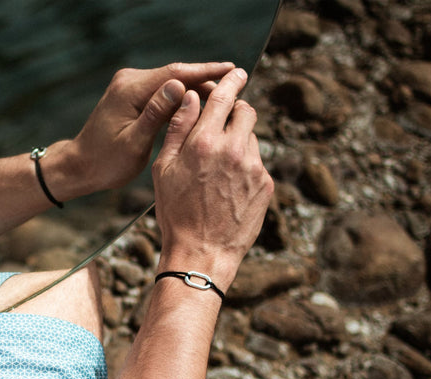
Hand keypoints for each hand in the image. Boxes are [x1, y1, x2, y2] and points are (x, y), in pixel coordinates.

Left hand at [64, 62, 237, 194]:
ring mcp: (131, 87)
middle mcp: (129, 81)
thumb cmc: (105, 161)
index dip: (205, 71)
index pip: (174, 73)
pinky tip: (202, 109)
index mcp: (129, 90)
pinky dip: (183, 100)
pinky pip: (164, 93)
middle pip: (176, 75)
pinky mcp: (134, 96)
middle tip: (236, 90)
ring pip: (172, 84)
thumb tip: (178, 87)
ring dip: (196, 92)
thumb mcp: (133, 143)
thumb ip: (155, 115)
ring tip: (225, 101)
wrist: (82, 166)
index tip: (232, 70)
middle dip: (206, 82)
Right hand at [151, 68, 273, 289]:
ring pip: (252, 138)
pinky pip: (258, 163)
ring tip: (219, 167)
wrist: (202, 253)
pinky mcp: (266, 185)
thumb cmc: (175, 213)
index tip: (237, 73)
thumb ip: (178, 129)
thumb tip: (190, 97)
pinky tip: (228, 187)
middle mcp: (234, 149)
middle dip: (237, 111)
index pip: (223, 97)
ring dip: (239, 141)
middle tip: (224, 122)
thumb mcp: (164, 169)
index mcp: (205, 142)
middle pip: (246, 112)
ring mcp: (254, 167)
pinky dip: (245, 166)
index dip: (231, 81)